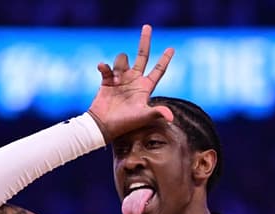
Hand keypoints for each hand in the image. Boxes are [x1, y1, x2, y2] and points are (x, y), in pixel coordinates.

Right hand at [88, 25, 174, 141]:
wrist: (103, 126)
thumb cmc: (125, 124)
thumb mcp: (142, 117)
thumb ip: (157, 113)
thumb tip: (171, 117)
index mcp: (145, 87)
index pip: (158, 70)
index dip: (165, 60)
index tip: (171, 48)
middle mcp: (134, 80)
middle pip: (142, 56)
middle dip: (145, 41)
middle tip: (147, 26)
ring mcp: (121, 80)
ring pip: (123, 59)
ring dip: (120, 64)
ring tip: (116, 79)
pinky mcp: (107, 81)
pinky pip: (106, 67)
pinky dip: (104, 67)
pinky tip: (103, 68)